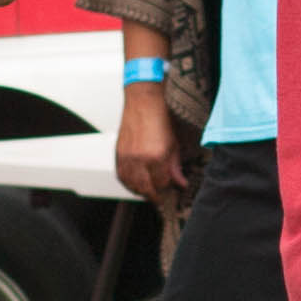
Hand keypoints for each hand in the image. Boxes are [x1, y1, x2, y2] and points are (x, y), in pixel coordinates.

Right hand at [115, 85, 188, 218]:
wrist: (143, 101)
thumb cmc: (160, 117)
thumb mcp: (174, 144)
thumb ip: (176, 167)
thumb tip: (181, 184)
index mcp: (156, 156)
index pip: (162, 184)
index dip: (168, 189)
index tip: (172, 191)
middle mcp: (139, 159)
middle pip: (145, 189)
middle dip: (154, 196)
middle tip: (161, 199)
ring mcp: (127, 157)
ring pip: (131, 185)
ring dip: (140, 192)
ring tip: (149, 192)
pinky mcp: (118, 153)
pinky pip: (121, 176)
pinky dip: (128, 183)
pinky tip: (136, 184)